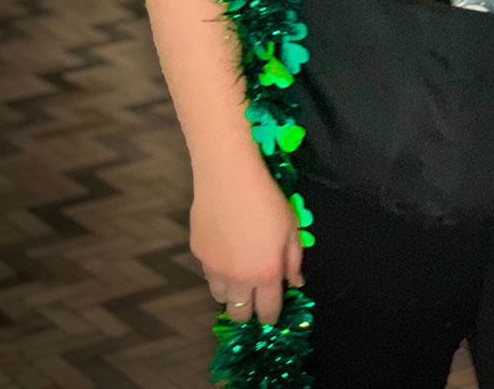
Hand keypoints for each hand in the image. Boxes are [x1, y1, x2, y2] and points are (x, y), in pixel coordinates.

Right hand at [189, 163, 305, 325]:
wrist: (229, 177)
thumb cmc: (267, 199)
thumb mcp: (291, 227)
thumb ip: (294, 260)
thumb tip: (295, 283)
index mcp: (265, 274)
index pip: (268, 312)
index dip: (272, 315)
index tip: (273, 309)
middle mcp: (238, 279)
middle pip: (240, 314)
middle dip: (249, 310)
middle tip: (256, 294)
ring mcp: (214, 268)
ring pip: (220, 297)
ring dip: (231, 292)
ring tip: (239, 273)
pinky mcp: (198, 254)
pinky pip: (208, 273)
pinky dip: (217, 271)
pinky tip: (225, 250)